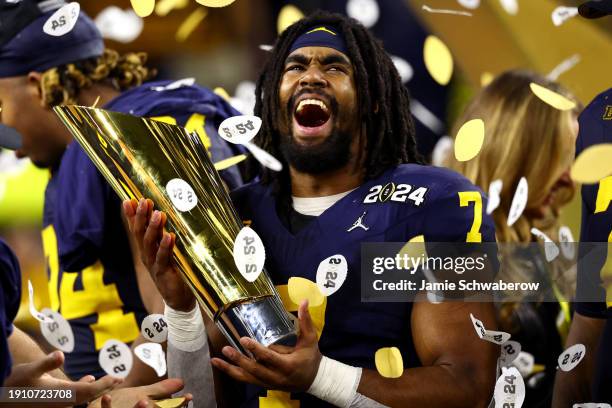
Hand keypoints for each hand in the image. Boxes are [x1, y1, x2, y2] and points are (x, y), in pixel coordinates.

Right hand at [4, 350, 119, 406]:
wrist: (1, 397)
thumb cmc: (14, 383)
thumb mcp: (30, 370)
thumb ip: (46, 363)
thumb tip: (59, 354)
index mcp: (61, 395)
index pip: (89, 392)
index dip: (104, 384)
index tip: (117, 377)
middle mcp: (61, 401)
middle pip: (90, 395)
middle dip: (106, 387)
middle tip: (121, 379)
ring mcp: (57, 402)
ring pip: (83, 396)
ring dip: (97, 387)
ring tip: (111, 380)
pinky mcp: (52, 400)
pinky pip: (74, 395)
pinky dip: (84, 387)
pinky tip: (88, 379)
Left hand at [92, 378, 192, 407]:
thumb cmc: (121, 403)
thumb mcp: (141, 395)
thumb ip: (159, 390)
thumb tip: (181, 381)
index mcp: (147, 407)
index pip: (166, 407)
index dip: (178, 403)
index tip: (189, 396)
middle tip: (160, 401)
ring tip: (143, 401)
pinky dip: (107, 405)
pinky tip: (107, 396)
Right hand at [123, 198, 194, 311]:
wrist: (178, 298)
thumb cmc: (172, 270)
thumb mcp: (165, 249)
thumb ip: (160, 234)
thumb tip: (159, 213)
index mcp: (146, 248)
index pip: (136, 229)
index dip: (132, 215)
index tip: (129, 200)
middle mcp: (147, 255)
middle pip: (140, 234)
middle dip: (141, 217)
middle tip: (144, 201)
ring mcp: (154, 264)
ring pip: (150, 245)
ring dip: (153, 229)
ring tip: (158, 214)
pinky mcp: (164, 273)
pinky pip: (163, 258)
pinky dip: (165, 247)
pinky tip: (169, 236)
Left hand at [211, 300, 321, 391]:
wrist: (314, 380)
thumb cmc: (311, 358)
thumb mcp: (310, 339)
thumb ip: (306, 321)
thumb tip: (304, 300)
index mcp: (287, 365)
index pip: (269, 358)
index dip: (256, 350)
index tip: (244, 340)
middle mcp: (276, 377)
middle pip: (254, 370)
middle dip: (239, 360)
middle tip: (225, 349)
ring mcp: (269, 383)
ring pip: (247, 378)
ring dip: (230, 369)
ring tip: (216, 360)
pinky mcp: (264, 384)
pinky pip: (246, 380)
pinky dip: (233, 373)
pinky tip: (222, 366)